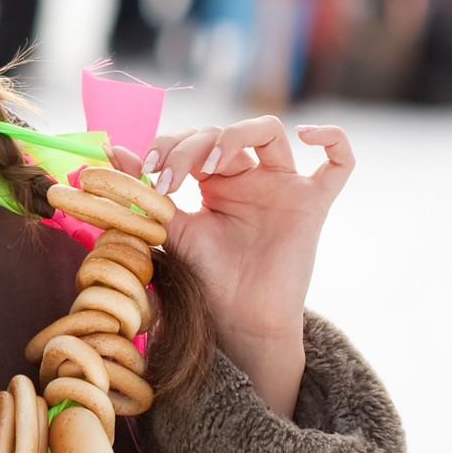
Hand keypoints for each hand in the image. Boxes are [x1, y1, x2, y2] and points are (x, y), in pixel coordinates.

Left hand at [115, 117, 354, 417]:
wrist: (238, 321)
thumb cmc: (206, 278)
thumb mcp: (169, 229)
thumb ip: (145, 192)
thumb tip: (110, 153)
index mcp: (214, 181)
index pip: (193, 139)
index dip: (168, 146)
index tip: (145, 172)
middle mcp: (249, 177)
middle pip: (222, 133)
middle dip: (189, 147)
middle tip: (167, 179)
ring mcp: (283, 187)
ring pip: (268, 132)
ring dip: (234, 135)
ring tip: (209, 163)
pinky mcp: (313, 204)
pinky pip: (340, 163)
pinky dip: (333, 139)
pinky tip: (308, 133)